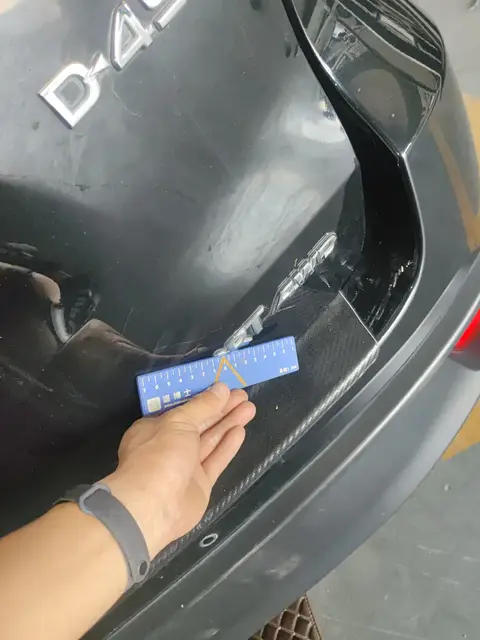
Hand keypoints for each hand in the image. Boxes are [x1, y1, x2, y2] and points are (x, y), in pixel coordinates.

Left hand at [103, 383, 255, 556]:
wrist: (154, 507)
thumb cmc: (159, 456)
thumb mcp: (179, 422)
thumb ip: (202, 406)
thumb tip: (221, 388)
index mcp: (155, 428)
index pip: (183, 409)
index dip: (205, 398)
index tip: (225, 389)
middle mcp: (169, 445)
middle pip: (199, 423)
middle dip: (221, 409)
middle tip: (244, 396)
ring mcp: (185, 466)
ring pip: (210, 440)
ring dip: (229, 423)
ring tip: (250, 408)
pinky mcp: (200, 484)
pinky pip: (216, 460)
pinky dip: (227, 445)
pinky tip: (241, 431)